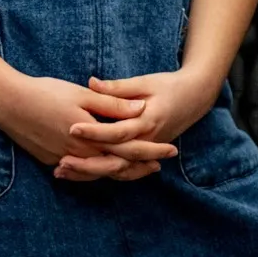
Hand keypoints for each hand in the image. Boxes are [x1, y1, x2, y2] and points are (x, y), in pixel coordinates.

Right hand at [0, 74, 173, 181]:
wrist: (6, 103)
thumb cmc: (45, 93)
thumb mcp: (83, 94)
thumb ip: (113, 104)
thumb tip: (141, 108)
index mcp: (90, 136)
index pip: (128, 150)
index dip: (151, 151)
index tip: (170, 151)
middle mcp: (78, 154)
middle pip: (116, 167)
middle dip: (140, 167)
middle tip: (159, 165)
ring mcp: (62, 159)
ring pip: (97, 173)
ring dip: (119, 172)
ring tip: (137, 169)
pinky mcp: (50, 160)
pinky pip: (79, 172)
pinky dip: (95, 172)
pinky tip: (103, 169)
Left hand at [55, 68, 222, 182]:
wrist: (196, 98)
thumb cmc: (170, 86)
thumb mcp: (146, 82)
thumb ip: (118, 87)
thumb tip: (91, 83)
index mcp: (148, 120)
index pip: (119, 131)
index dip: (95, 131)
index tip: (73, 128)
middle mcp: (148, 140)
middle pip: (116, 159)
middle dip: (88, 162)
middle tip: (61, 162)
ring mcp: (147, 150)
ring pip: (118, 170)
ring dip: (90, 173)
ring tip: (62, 172)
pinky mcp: (144, 155)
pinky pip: (122, 171)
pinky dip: (101, 174)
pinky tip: (78, 174)